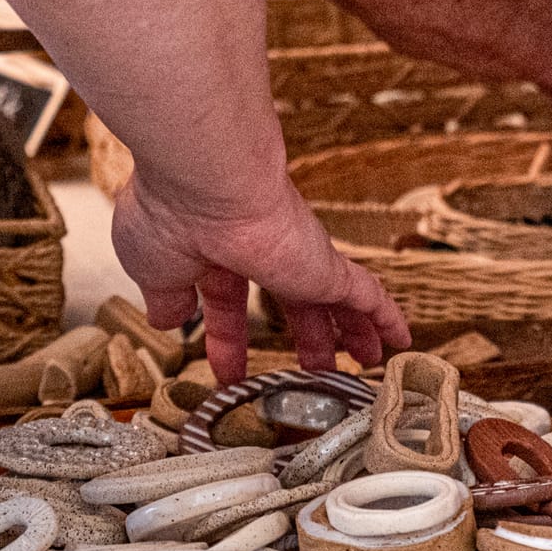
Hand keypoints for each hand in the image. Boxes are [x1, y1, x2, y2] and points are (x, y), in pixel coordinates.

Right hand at [109, 166, 410, 384]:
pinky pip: (367, 293)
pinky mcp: (326, 263)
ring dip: (350, 333)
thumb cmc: (170, 212)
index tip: (231, 371)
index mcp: (213, 251)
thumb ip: (164, 298)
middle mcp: (259, 250)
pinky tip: (401, 336)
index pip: (228, 302)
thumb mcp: (150, 270)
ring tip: (365, 360)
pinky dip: (386, 316)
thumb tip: (166, 318)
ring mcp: (297, 256)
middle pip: (293, 302)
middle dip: (306, 338)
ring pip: (334, 299)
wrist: (203, 178)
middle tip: (318, 368)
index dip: (229, 339)